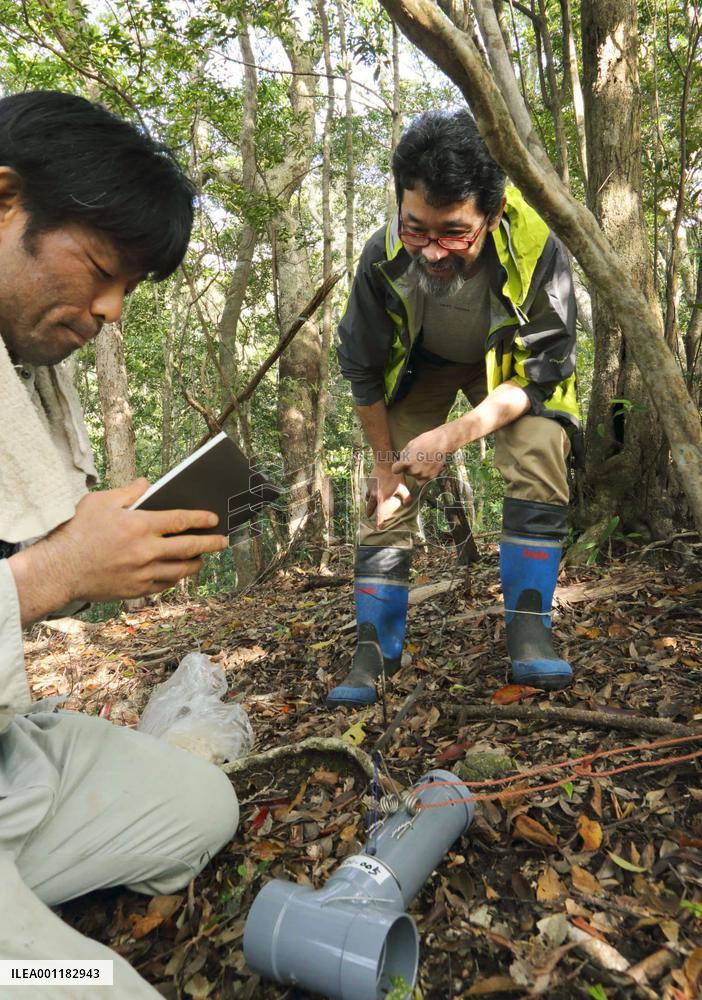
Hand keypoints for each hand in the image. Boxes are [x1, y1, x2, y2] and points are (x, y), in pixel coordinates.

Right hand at [11, 479, 228, 616]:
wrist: (59, 570)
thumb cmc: (77, 532)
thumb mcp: (100, 502)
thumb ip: (128, 492)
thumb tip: (147, 484)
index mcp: (140, 526)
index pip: (181, 520)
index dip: (201, 519)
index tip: (214, 519)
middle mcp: (146, 551)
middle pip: (189, 547)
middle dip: (210, 544)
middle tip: (223, 541)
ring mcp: (142, 573)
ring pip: (180, 571)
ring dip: (195, 564)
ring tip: (202, 558)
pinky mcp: (136, 590)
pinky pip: (164, 585)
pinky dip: (175, 578)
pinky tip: (178, 573)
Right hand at [365, 462, 410, 528]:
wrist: (385, 463)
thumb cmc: (395, 477)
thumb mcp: (404, 488)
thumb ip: (406, 498)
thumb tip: (407, 505)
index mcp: (382, 499)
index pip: (379, 514)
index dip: (379, 522)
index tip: (379, 528)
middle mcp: (374, 495)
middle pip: (370, 508)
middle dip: (370, 513)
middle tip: (369, 516)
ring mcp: (370, 489)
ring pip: (368, 498)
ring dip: (369, 502)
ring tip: (370, 502)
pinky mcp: (369, 482)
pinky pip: (368, 490)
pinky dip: (370, 492)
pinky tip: (373, 490)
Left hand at [391, 425, 456, 484]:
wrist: (442, 442)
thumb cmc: (426, 441)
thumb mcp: (410, 445)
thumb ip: (404, 456)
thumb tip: (401, 462)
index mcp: (406, 462)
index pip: (395, 469)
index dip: (398, 466)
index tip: (401, 464)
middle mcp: (414, 471)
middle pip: (406, 472)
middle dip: (409, 466)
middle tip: (417, 457)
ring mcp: (423, 475)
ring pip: (415, 476)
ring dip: (417, 471)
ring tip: (424, 460)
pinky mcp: (431, 477)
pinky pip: (423, 480)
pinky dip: (424, 475)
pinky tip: (427, 467)